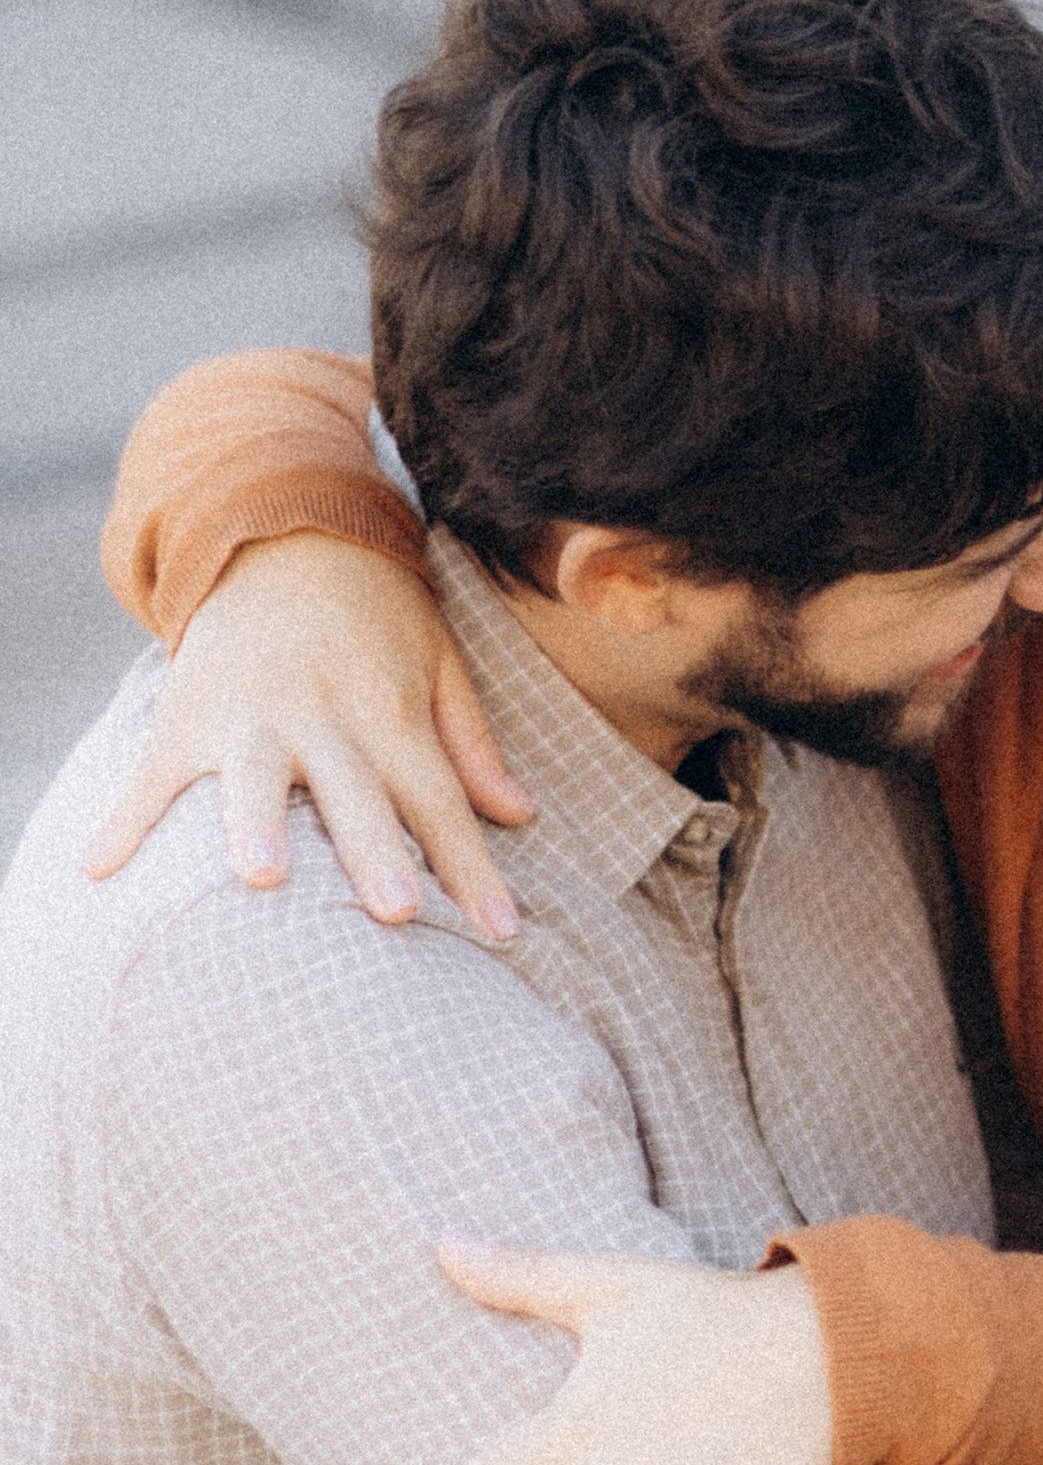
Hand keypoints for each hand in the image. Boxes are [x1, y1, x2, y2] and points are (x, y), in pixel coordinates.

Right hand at [83, 533, 531, 939]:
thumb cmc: (374, 613)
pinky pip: (153, 773)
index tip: (502, 933)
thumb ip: (472, 744)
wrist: (281, 532)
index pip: (440, 798)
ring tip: (261, 877)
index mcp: (391, 708)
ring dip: (256, 824)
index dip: (472, 867)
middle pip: (357, 793)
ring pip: (256, 776)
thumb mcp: (438, 661)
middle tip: (400, 913)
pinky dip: (124, 821)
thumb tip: (521, 816)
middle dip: (376, 852)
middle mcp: (325, 713)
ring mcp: (250, 713)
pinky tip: (99, 869)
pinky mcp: (187, 712)